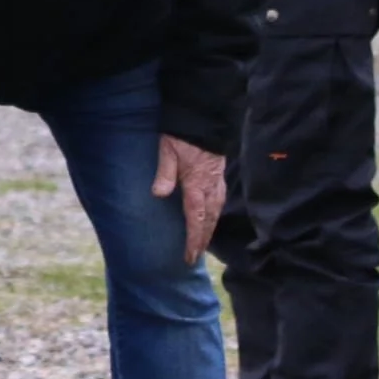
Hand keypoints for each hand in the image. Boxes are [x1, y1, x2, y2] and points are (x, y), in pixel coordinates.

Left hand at [152, 135, 225, 265]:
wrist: (203, 120)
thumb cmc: (182, 136)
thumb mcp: (167, 151)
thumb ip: (164, 174)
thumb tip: (159, 194)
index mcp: (197, 184)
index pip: (196, 219)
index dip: (194, 239)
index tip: (190, 255)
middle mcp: (211, 188)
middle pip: (208, 221)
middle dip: (202, 241)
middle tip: (193, 257)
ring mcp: (217, 183)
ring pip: (216, 214)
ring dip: (208, 231)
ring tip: (201, 245)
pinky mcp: (219, 178)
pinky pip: (218, 204)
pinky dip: (213, 217)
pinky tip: (208, 221)